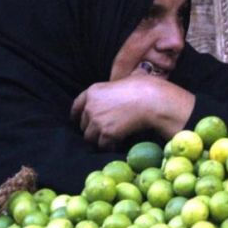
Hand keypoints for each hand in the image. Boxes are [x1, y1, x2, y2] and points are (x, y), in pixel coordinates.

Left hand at [71, 70, 195, 148]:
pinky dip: (109, 146)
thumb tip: (126, 83)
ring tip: (110, 140)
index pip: (76, 106)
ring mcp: (97, 121)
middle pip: (83, 124)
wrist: (151, 101)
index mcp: (93, 91)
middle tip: (103, 132)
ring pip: (90, 137)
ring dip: (99, 140)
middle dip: (91, 128)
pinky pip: (102, 145)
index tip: (80, 121)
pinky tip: (117, 145)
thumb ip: (117, 86)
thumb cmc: (144, 88)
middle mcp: (90, 106)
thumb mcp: (124, 80)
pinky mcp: (106, 133)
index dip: (77, 115)